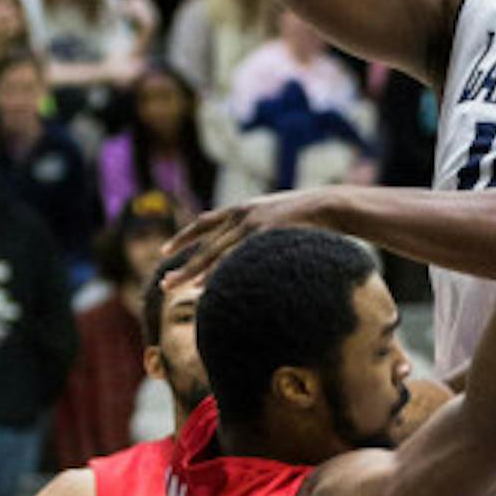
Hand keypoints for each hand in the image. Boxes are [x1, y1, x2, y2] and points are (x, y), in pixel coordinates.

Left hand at [156, 192, 321, 284]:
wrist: (331, 205)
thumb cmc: (308, 217)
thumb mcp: (278, 216)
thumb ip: (261, 227)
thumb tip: (254, 245)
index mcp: (243, 209)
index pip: (204, 223)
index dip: (183, 237)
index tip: (164, 251)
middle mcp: (241, 215)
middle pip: (204, 245)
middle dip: (183, 265)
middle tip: (165, 284)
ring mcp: (252, 226)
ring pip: (215, 254)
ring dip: (195, 273)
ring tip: (178, 290)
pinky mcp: (264, 236)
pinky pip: (236, 259)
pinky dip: (220, 274)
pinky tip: (208, 288)